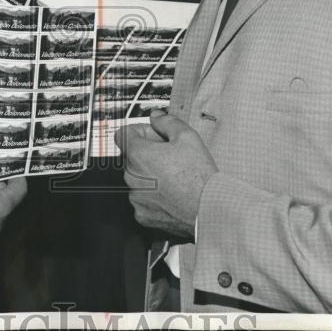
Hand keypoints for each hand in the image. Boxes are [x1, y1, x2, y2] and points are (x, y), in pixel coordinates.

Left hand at [115, 111, 217, 238]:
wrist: (209, 210)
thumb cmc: (199, 177)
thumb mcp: (187, 137)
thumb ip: (167, 122)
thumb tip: (156, 117)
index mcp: (138, 155)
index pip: (123, 135)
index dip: (139, 132)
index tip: (151, 135)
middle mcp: (132, 177)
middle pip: (132, 157)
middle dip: (147, 153)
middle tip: (170, 156)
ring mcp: (136, 197)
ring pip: (137, 179)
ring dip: (150, 175)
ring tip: (174, 177)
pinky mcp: (142, 214)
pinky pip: (142, 199)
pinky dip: (153, 196)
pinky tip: (171, 193)